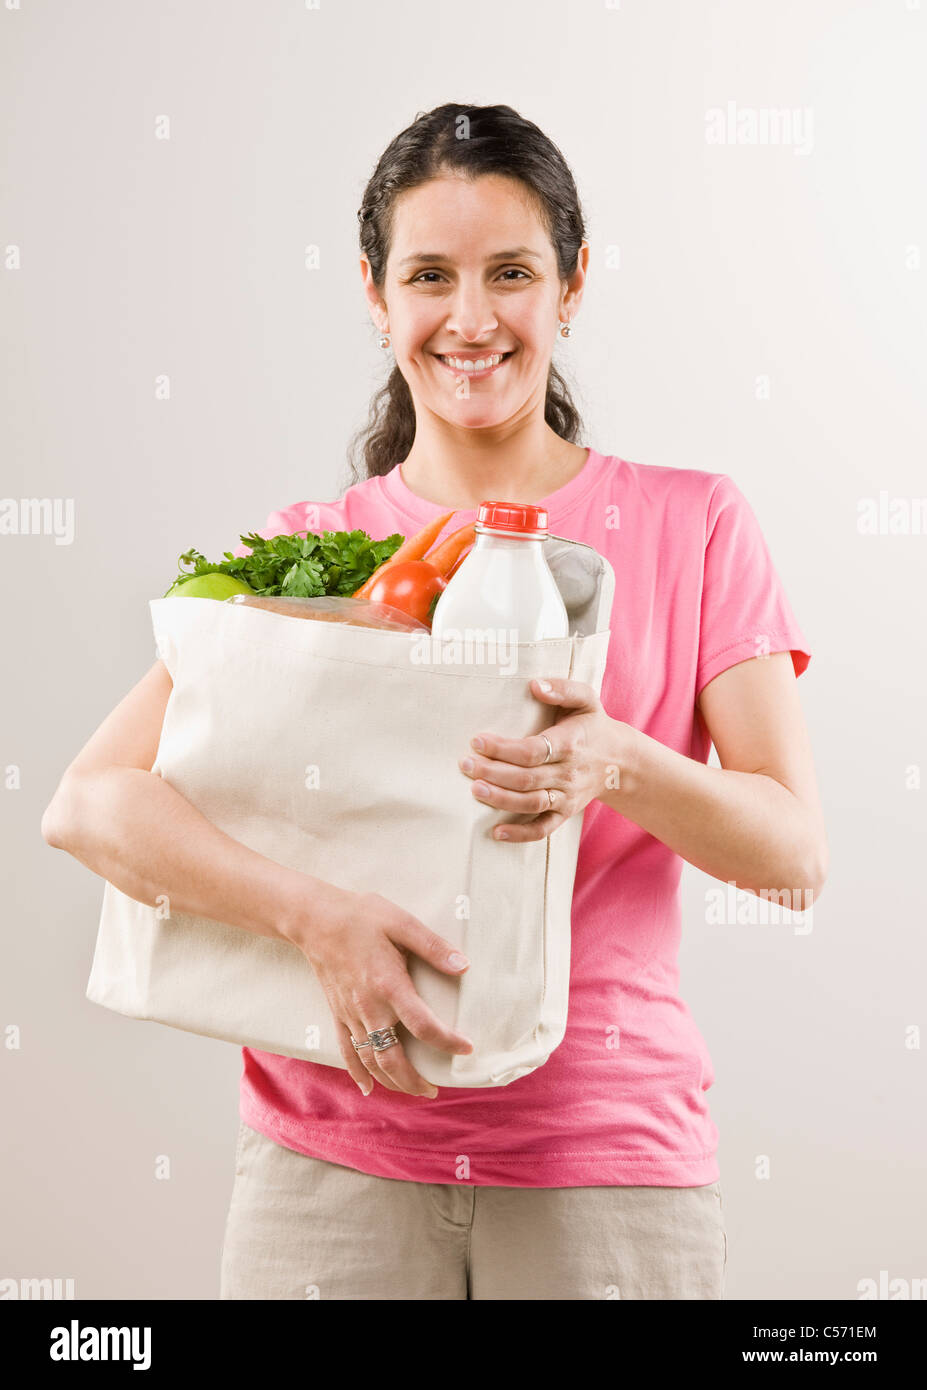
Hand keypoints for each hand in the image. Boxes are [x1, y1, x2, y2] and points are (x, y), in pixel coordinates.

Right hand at [282, 885, 473, 1098]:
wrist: (315, 920)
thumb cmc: (361, 917)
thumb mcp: (402, 923)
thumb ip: (433, 947)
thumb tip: (463, 966)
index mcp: (389, 985)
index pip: (423, 1026)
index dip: (447, 1042)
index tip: (466, 1048)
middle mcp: (369, 1007)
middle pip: (393, 1058)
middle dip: (415, 1080)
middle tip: (436, 1089)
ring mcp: (350, 1014)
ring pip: (370, 1061)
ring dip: (392, 1081)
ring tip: (413, 1090)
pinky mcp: (337, 1014)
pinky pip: (346, 1051)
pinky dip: (357, 1073)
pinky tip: (369, 1088)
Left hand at [458, 676, 618, 842]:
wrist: (620, 761)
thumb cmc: (593, 726)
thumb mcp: (586, 699)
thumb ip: (562, 688)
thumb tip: (534, 685)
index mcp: (570, 744)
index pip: (532, 751)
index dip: (503, 749)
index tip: (477, 741)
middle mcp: (568, 773)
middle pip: (526, 778)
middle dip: (492, 773)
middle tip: (465, 764)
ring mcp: (567, 796)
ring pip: (531, 804)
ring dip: (500, 800)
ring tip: (475, 789)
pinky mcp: (565, 813)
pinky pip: (543, 829)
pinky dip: (520, 835)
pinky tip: (496, 832)